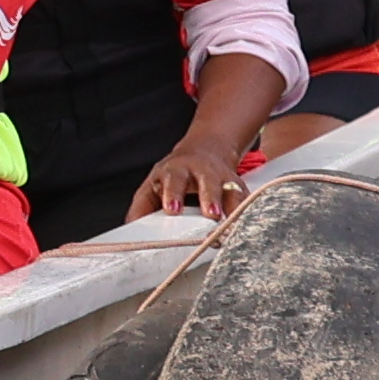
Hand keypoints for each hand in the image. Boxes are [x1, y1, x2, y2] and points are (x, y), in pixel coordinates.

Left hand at [131, 131, 253, 224]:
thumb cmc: (176, 173)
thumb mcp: (155, 183)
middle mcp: (202, 171)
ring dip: (232, 207)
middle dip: (209, 197)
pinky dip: (246, 212)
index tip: (172, 209)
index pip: (173, 180)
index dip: (173, 194)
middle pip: (207, 182)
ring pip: (231, 191)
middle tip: (210, 214)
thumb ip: (142, 205)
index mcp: (176, 170)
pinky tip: (245, 225)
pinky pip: (246, 199)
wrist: (207, 150)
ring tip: (230, 223)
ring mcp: (224, 178)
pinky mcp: (239, 187)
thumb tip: (131, 229)